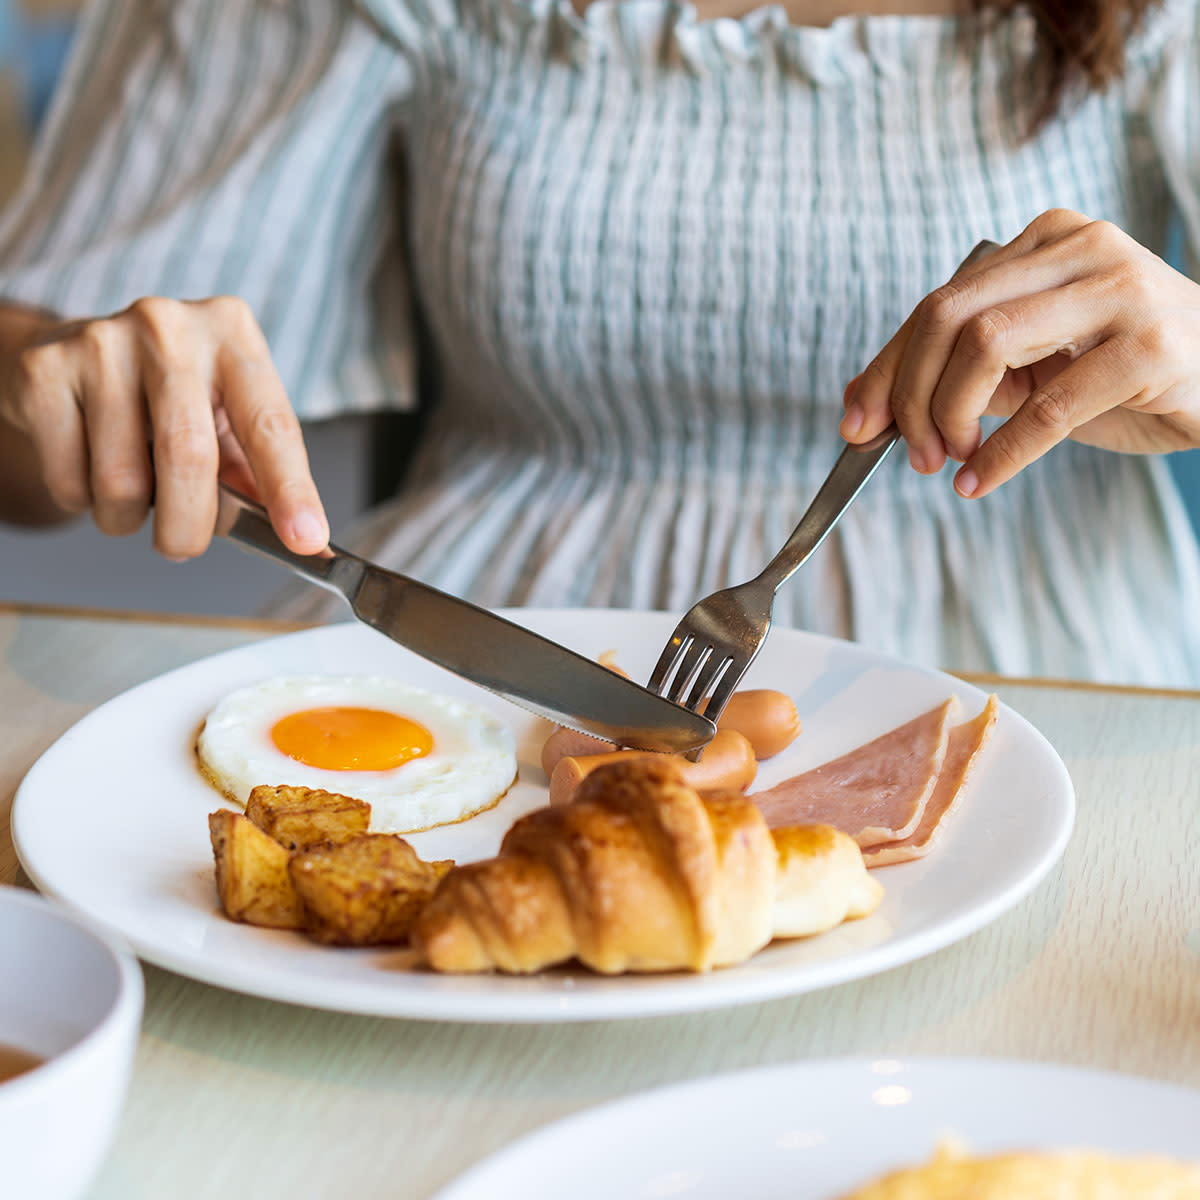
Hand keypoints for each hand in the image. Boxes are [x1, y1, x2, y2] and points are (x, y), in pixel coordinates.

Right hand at [0, 295, 328, 557]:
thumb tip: (299, 537)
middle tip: (182, 547)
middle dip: (189, 526)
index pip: (270, 424)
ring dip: (127, 517)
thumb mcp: (226, 418)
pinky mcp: (46, 369)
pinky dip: (82, 501)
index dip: (290, 489)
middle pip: (188, 456)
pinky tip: (90, 468)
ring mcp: (101, 342)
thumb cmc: (167, 395)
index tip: (304, 538)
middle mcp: (169, 327)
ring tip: (132, 494)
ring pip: (122, 480)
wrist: (72, 353)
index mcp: (232, 334)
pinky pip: (70, 479)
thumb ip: (258, 473)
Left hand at [840, 209, 1199, 497]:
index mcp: (1042, 243)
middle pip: (948, 316)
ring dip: (949, 416)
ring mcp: (1120, 288)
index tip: (855, 422)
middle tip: (911, 453)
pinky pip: (1049, 405)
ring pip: (987, 344)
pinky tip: (980, 480)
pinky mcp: (1151, 343)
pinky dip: (1003, 453)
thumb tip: (866, 408)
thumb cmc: (1122, 377)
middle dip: (910, 394)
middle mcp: (1079, 248)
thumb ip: (959, 373)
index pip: (937, 303)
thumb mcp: (1030, 368)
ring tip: (950, 461)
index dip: (885, 368)